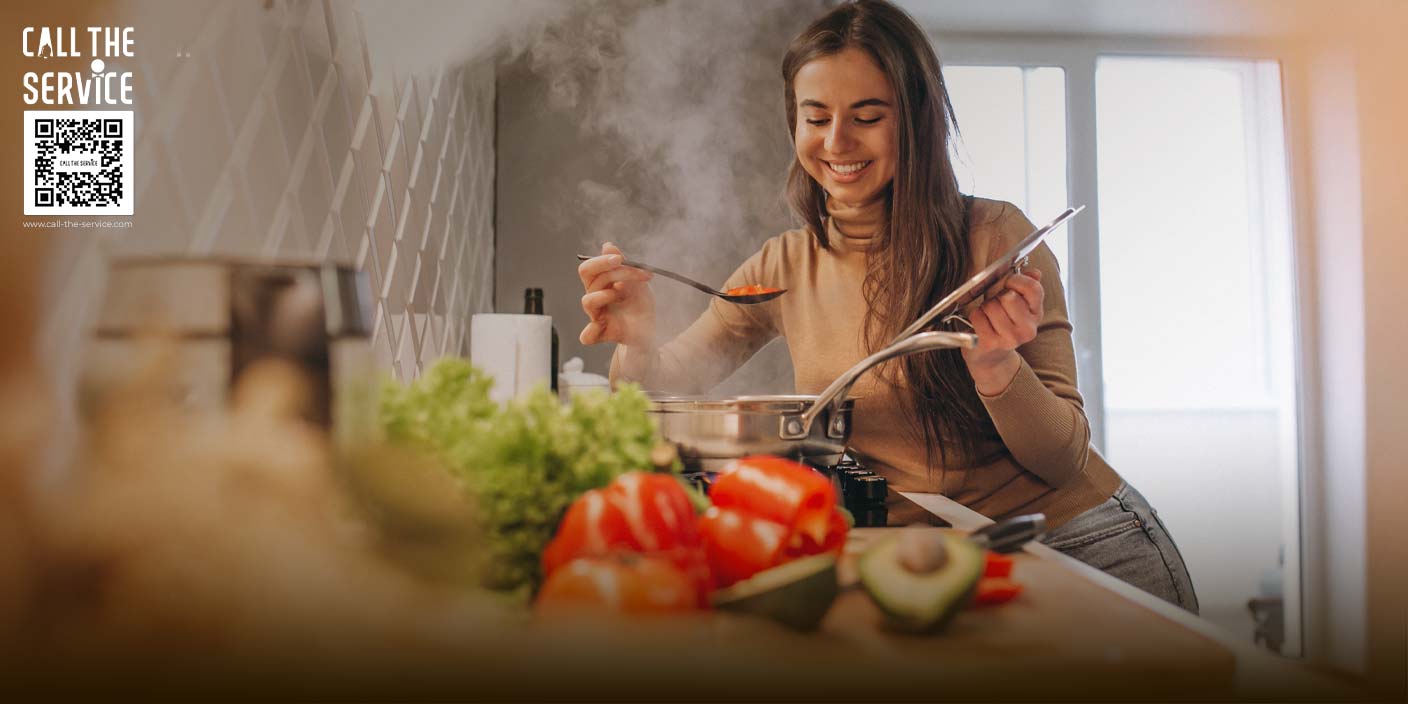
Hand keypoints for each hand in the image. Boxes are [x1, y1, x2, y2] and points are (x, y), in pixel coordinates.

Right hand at [578, 242, 655, 348]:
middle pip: (588, 277)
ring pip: (588, 301)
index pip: (590, 268)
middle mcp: (596, 297)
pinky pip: (587, 335)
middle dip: (606, 268)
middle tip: (621, 264)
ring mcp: (598, 315)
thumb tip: (607, 245)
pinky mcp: (603, 333)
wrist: (652, 328)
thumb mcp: (638, 281)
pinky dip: (591, 331)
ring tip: (619, 294)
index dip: (601, 261)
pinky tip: (601, 325)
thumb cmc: (641, 304)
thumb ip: (624, 265)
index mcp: (601, 284)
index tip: (620, 259)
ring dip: (603, 294)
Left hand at [962, 269, 1043, 394]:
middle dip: (997, 296)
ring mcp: (1010, 338)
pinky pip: (978, 316)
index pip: (1033, 288)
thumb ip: (1027, 287)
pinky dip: (975, 317)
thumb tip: (1034, 272)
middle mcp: (1027, 329)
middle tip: (996, 305)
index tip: (1008, 283)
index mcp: (1037, 314)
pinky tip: (981, 325)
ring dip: (985, 307)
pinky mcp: (991, 343)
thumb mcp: (1019, 306)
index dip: (1017, 280)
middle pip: (1008, 296)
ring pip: (991, 306)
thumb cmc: (1002, 325)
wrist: (992, 357)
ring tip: (989, 317)